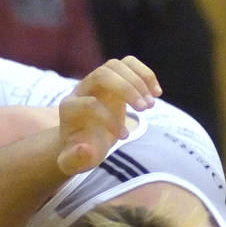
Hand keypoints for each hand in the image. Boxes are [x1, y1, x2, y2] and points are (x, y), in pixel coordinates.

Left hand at [57, 56, 160, 174]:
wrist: (84, 140)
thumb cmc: (79, 152)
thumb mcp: (73, 162)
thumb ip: (74, 159)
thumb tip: (85, 148)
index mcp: (69, 108)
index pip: (89, 103)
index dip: (109, 119)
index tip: (123, 137)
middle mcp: (81, 89)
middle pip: (102, 74)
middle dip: (126, 89)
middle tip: (145, 109)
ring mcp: (97, 81)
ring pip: (117, 65)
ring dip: (139, 81)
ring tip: (151, 104)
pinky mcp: (114, 79)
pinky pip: (129, 64)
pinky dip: (146, 75)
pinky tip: (157, 93)